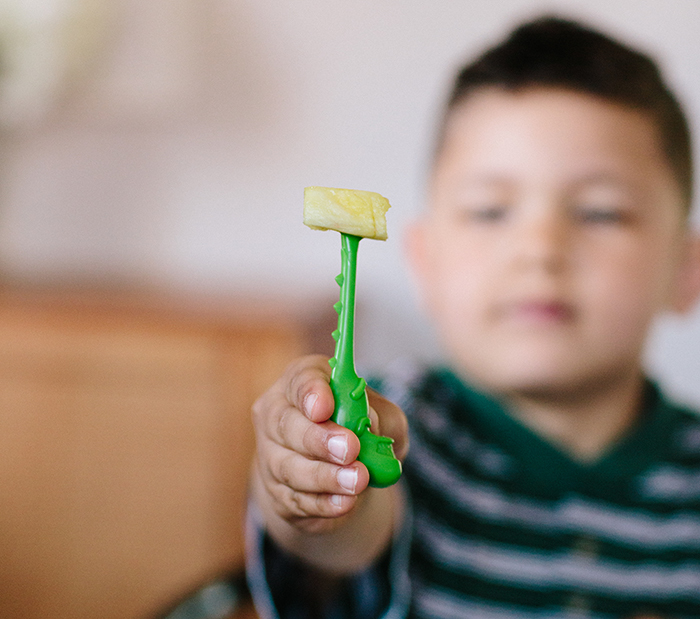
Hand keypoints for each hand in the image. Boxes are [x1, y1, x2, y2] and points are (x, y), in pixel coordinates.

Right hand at [251, 354, 407, 535]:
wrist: (342, 471)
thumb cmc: (362, 428)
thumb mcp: (383, 416)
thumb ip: (380, 416)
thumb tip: (369, 424)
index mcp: (304, 380)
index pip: (301, 380)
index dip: (311, 393)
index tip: (325, 407)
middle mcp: (278, 413)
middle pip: (288, 424)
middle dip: (319, 439)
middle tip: (350, 449)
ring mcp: (272, 454)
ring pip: (289, 466)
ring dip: (325, 476)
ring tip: (358, 480)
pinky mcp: (278, 492)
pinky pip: (295, 499)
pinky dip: (322, 503)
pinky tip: (345, 502)